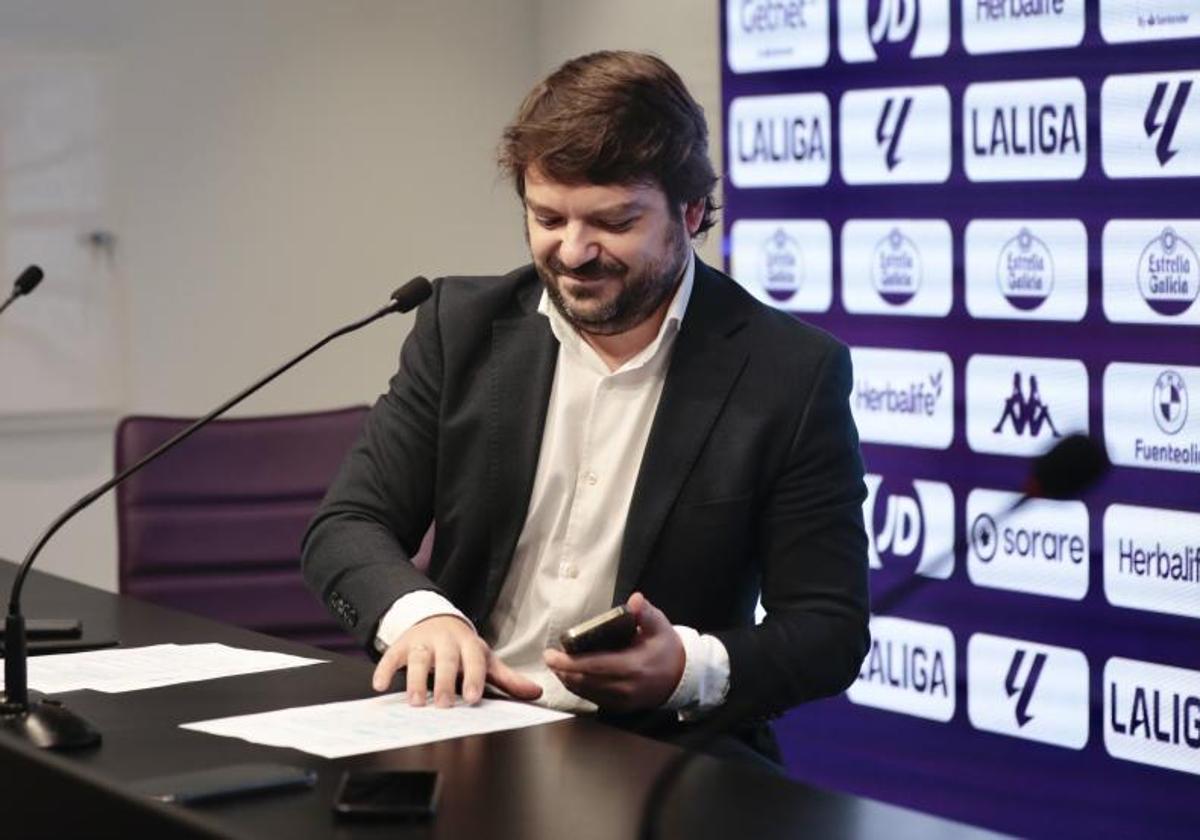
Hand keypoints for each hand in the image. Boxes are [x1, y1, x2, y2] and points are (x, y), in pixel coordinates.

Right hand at [372, 615, 542, 706]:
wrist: (436, 620)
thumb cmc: (463, 648)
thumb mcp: (485, 659)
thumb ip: (508, 678)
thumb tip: (537, 692)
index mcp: (469, 644)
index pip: (474, 660)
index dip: (473, 677)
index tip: (472, 697)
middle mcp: (445, 640)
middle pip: (446, 660)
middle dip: (444, 682)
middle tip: (444, 705)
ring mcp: (422, 641)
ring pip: (418, 658)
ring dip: (416, 679)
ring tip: (415, 702)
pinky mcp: (401, 645)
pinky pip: (391, 656)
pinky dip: (383, 668)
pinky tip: (379, 684)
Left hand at [543, 592, 684, 711]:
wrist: (682, 678)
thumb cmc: (667, 648)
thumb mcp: (660, 626)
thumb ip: (646, 613)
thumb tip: (634, 600)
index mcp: (632, 666)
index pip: (594, 666)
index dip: (570, 663)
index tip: (551, 655)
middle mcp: (624, 687)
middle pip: (585, 682)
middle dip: (563, 671)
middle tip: (549, 657)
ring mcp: (622, 701)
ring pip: (586, 692)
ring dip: (568, 680)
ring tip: (557, 665)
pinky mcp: (620, 707)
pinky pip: (593, 698)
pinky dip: (579, 688)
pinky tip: (571, 677)